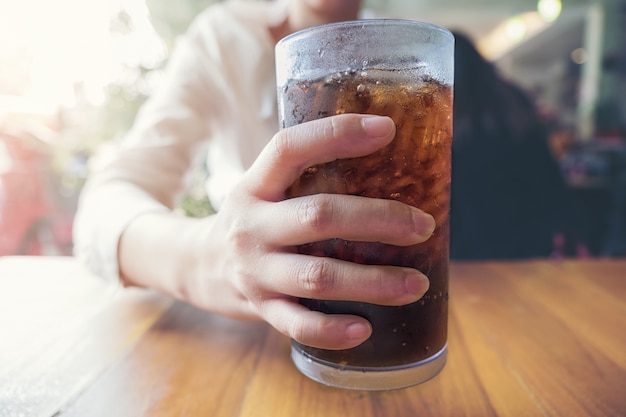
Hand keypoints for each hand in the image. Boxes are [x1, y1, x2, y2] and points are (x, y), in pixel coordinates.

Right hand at [181, 115, 434, 349]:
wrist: (194, 265)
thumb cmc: (249, 220)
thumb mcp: (263, 189)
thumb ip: (305, 177)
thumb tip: (385, 161)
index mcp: (255, 186)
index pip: (290, 148)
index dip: (336, 135)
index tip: (386, 129)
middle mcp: (253, 226)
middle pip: (319, 216)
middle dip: (378, 219)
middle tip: (423, 226)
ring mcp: (254, 270)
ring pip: (318, 275)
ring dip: (373, 282)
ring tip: (417, 284)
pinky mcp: (260, 307)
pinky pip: (298, 324)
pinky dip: (333, 330)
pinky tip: (365, 329)